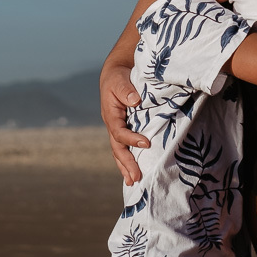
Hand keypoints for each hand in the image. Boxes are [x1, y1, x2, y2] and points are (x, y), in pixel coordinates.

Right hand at [100, 64, 148, 184]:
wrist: (115, 74)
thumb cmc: (118, 77)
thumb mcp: (120, 80)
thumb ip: (126, 90)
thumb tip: (135, 100)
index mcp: (111, 115)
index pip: (119, 132)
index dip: (131, 139)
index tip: (146, 143)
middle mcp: (112, 124)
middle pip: (117, 148)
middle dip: (126, 164)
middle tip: (137, 177)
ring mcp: (117, 128)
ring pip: (119, 151)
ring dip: (125, 167)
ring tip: (133, 182)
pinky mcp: (123, 128)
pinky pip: (124, 147)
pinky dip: (127, 160)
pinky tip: (133, 171)